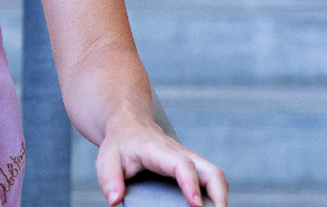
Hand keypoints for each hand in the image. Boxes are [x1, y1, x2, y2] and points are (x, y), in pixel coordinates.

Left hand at [96, 120, 227, 206]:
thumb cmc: (120, 146)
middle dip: (219, 196)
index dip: (190, 184)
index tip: (195, 205)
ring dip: (221, 197)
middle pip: (211, 172)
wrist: (130, 127)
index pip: (181, 165)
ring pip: (216, 177)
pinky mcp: (194, 168)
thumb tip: (115, 201)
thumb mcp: (106, 160)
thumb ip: (109, 180)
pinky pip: (211, 181)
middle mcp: (181, 154)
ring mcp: (191, 161)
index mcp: (158, 151)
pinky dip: (216, 195)